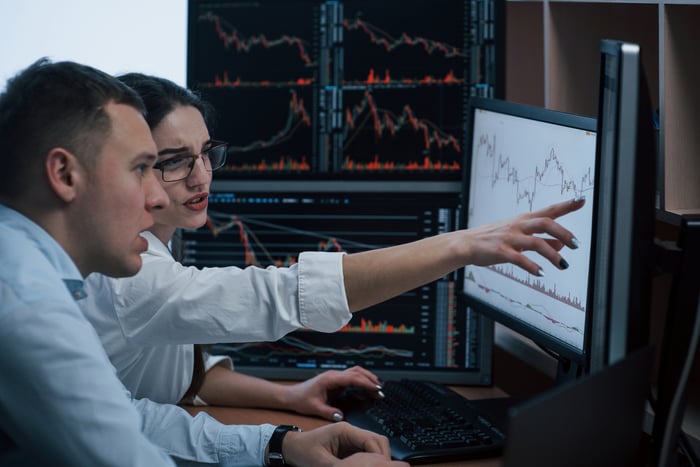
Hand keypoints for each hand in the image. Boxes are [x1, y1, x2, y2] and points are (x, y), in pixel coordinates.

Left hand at [283, 366, 382, 420]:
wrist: (291, 395)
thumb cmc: (301, 399)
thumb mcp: (314, 408)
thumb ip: (328, 412)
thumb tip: (340, 416)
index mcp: (330, 379)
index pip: (352, 377)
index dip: (365, 382)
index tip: (376, 388)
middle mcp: (334, 375)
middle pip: (357, 371)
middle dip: (370, 379)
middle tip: (381, 389)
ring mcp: (335, 377)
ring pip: (355, 373)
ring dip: (367, 379)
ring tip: (378, 389)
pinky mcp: (335, 382)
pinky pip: (351, 380)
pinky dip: (361, 383)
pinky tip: (367, 392)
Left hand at [284, 422, 406, 466]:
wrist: (291, 446)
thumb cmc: (302, 449)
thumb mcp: (320, 462)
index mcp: (345, 429)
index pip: (373, 440)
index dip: (381, 456)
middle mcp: (351, 431)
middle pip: (378, 441)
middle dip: (383, 457)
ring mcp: (351, 438)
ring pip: (374, 446)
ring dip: (378, 459)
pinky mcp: (349, 446)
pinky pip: (366, 451)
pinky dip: (370, 461)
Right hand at [464, 197, 584, 275]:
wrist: (466, 244)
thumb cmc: (493, 239)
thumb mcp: (518, 236)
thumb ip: (541, 240)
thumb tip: (562, 244)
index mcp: (523, 220)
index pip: (548, 210)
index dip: (565, 205)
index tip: (581, 200)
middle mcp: (518, 226)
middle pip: (545, 223)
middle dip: (564, 232)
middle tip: (577, 244)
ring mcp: (509, 238)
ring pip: (535, 242)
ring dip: (552, 254)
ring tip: (563, 265)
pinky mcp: (500, 251)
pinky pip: (519, 258)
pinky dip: (532, 266)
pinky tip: (540, 273)